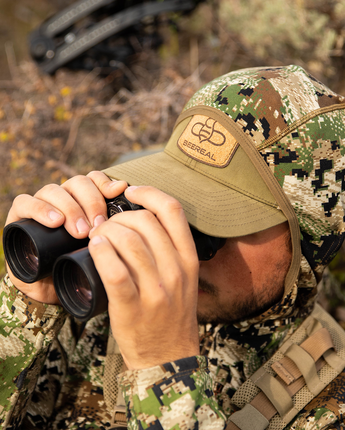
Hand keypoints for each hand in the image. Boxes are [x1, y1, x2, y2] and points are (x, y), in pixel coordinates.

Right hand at [5, 171, 126, 303]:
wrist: (50, 290)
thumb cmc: (82, 267)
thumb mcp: (104, 250)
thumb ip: (119, 235)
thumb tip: (139, 220)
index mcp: (83, 202)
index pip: (94, 179)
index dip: (106, 183)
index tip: (119, 192)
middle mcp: (63, 200)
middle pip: (78, 182)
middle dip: (92, 201)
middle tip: (99, 226)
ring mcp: (41, 206)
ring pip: (55, 190)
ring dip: (71, 208)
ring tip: (80, 231)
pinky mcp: (20, 217)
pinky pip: (26, 202)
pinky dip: (41, 209)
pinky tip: (55, 221)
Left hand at [88, 186, 199, 369]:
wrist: (169, 356)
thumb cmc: (171, 313)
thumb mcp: (184, 278)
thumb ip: (171, 249)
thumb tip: (142, 218)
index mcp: (189, 258)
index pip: (172, 210)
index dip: (149, 193)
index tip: (131, 191)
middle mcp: (176, 270)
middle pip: (144, 221)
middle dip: (118, 216)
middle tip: (106, 224)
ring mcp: (156, 290)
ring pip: (128, 241)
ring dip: (106, 232)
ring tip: (97, 237)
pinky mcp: (133, 307)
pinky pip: (115, 271)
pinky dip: (101, 253)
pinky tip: (95, 248)